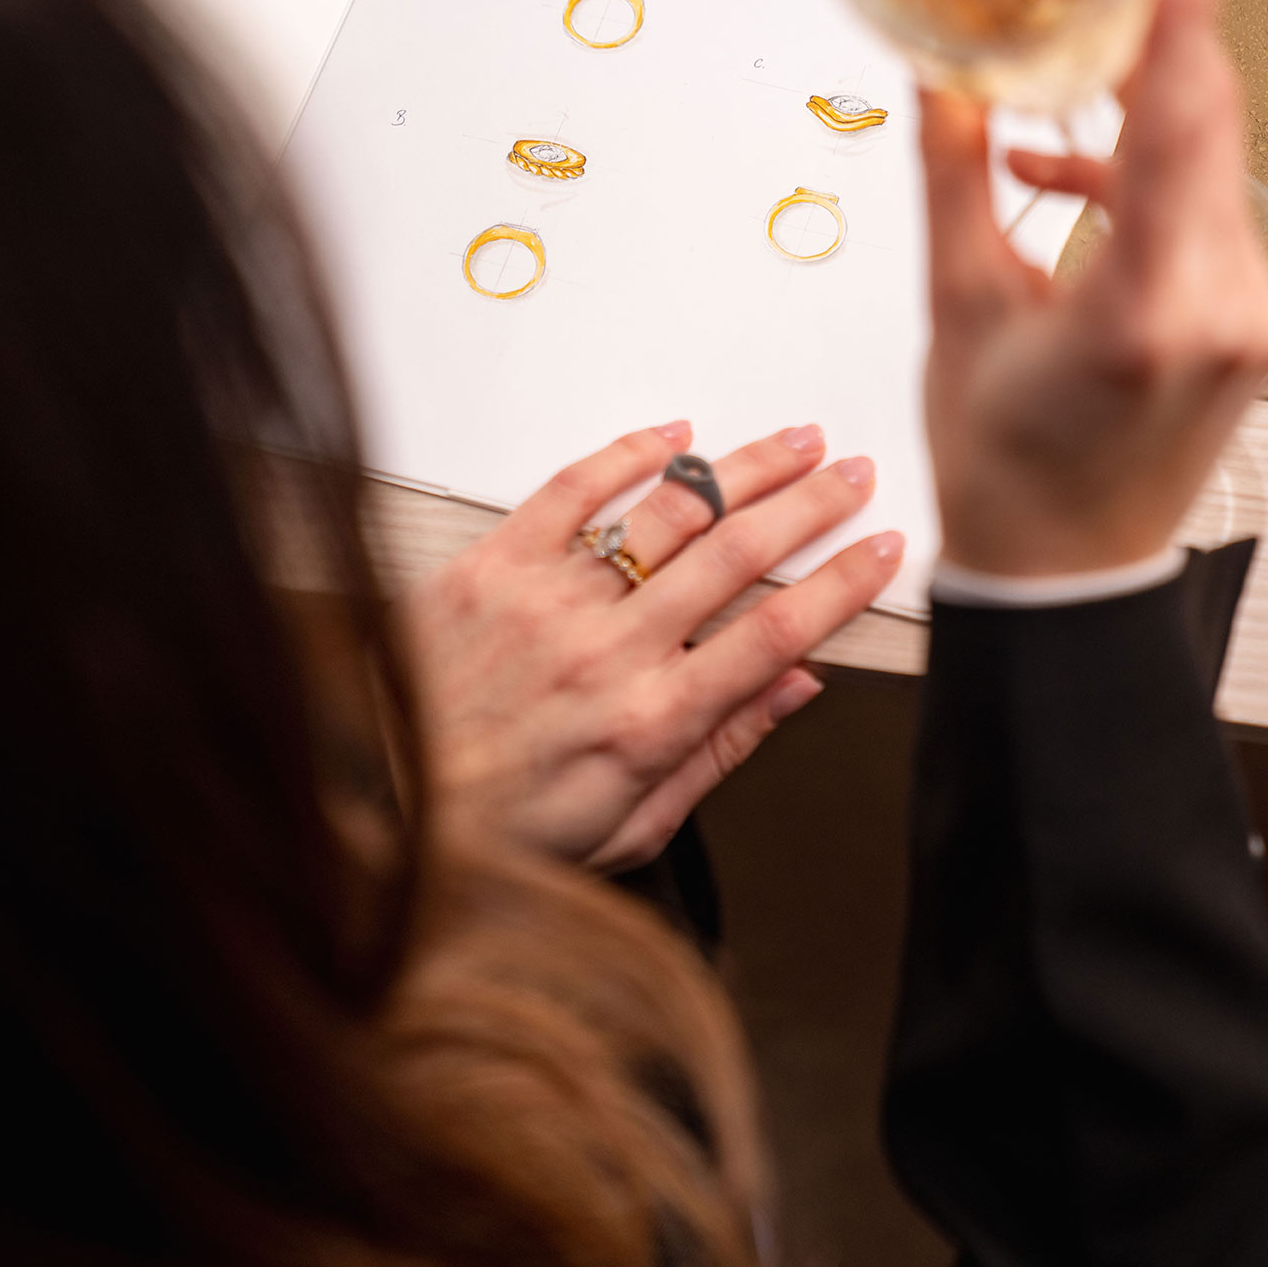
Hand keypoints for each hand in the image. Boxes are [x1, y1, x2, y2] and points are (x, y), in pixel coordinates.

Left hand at [409, 420, 901, 870]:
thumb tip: (797, 685)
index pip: (779, 632)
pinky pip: (573, 489)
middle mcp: (610, 650)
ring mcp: (552, 599)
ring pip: (671, 511)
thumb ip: (723, 747)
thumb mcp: (635, 825)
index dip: (843, 583)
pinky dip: (630, 454)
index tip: (881, 548)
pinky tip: (674, 436)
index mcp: (653, 719)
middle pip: (739, 554)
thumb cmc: (504, 830)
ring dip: (742, 470)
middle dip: (811, 505)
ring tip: (789, 443)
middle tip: (851, 474)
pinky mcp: (495, 564)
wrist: (386, 807)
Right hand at [921, 0, 1267, 578]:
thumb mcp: (959, 310)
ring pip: (1205, 163)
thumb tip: (942, 78)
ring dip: (1131, 122)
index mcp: (1143, 309)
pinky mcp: (1249, 318)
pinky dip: (1142, 182)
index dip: (1183, 15)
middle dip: (1152, 43)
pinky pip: (1204, 209)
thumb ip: (955, 177)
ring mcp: (1249, 315)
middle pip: (1202, 127)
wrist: (1063, 571)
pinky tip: (1068, 184)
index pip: (1177, 125)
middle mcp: (1221, 307)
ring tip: (1042, 125)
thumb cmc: (1007, 470)